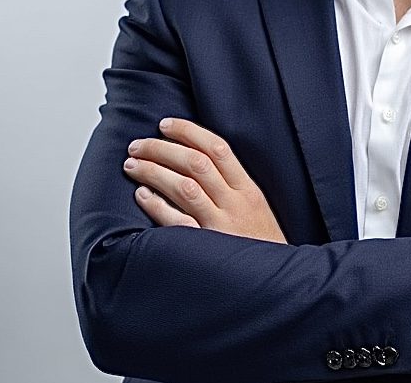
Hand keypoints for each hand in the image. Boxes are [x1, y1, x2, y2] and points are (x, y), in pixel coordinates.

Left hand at [123, 117, 286, 242]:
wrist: (277, 285)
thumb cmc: (262, 249)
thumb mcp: (257, 211)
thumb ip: (233, 189)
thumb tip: (196, 164)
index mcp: (249, 190)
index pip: (218, 148)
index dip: (189, 132)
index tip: (166, 124)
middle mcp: (235, 203)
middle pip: (196, 162)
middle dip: (163, 148)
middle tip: (138, 144)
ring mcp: (221, 225)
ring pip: (185, 186)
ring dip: (154, 171)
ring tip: (133, 165)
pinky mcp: (207, 248)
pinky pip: (177, 222)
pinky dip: (157, 206)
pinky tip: (141, 196)